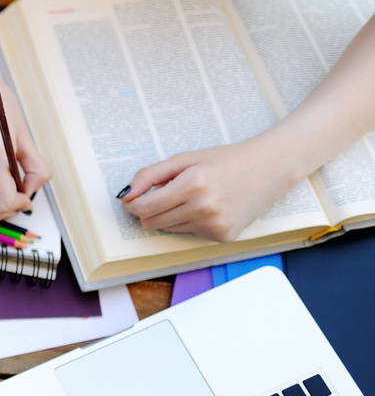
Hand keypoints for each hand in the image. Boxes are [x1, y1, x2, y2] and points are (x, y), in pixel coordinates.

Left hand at [120, 138, 297, 242]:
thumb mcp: (185, 159)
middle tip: (163, 194)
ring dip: (171, 215)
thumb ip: (150, 175)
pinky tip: (209, 207)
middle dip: (150, 209)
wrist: (269, 168)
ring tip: (192, 197)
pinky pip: (191, 233)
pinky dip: (191, 222)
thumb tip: (126, 194)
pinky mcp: (223, 237)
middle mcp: (204, 209)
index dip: (133, 204)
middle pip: (153, 222)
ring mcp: (215, 225)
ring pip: (169, 229)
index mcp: (192, 185)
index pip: (144, 208)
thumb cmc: (225, 160)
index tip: (134, 197)